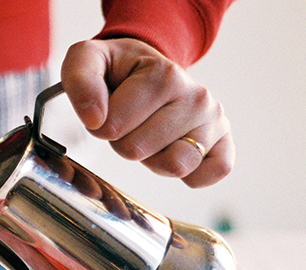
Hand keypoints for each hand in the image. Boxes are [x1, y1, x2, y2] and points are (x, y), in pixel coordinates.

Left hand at [60, 38, 233, 187]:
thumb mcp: (87, 59)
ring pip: (174, 166)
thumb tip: (95, 119)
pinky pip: (216, 171)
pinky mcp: (223, 142)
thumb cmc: (116, 69)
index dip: (100, 125)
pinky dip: (194, 175)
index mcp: (164, 75)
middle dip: (123, 142)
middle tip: (130, 122)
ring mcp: (213, 120)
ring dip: (152, 160)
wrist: (145, 67)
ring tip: (150, 136)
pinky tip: (175, 154)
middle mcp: (197, 97)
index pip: (112, 127)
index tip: (109, 109)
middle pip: (137, 150)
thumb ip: (81, 80)